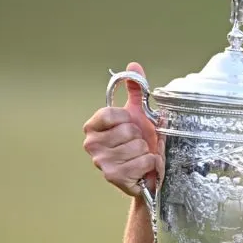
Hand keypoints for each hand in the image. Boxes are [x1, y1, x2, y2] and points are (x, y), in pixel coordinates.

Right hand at [82, 62, 163, 197]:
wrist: (147, 173)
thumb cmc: (140, 142)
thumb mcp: (139, 114)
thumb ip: (136, 90)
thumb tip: (133, 65)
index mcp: (93, 126)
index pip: (111, 113)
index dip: (127, 118)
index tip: (130, 124)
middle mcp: (91, 144)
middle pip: (128, 130)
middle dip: (140, 137)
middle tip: (138, 143)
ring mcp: (101, 161)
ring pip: (137, 146)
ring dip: (146, 151)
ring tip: (141, 155)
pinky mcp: (113, 176)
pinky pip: (143, 161)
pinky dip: (151, 163)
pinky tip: (145, 167)